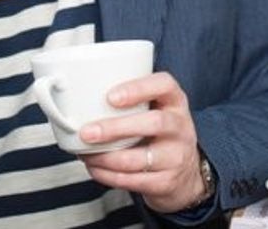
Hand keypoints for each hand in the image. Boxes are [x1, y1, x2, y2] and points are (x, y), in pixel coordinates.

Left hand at [78, 71, 206, 213]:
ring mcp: (176, 156)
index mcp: (175, 102)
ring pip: (138, 158)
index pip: (164, 85)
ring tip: (85, 153)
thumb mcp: (155, 109)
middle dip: (115, 128)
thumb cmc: (160, 132)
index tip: (110, 97)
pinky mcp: (166, 182)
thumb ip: (130, 101)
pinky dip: (108, 175)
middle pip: (154, 123)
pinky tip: (95, 167)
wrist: (186, 172)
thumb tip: (81, 99)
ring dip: (105, 157)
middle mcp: (180, 127)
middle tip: (87, 132)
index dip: (138, 89)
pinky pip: (133, 180)